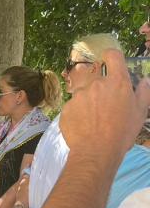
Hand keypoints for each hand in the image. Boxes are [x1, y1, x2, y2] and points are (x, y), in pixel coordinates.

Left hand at [60, 49, 149, 166]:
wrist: (95, 152)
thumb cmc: (121, 133)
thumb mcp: (140, 112)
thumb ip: (144, 92)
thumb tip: (145, 80)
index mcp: (117, 81)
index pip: (113, 56)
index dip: (110, 55)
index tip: (107, 59)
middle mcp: (96, 84)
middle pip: (97, 80)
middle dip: (100, 91)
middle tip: (104, 110)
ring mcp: (78, 96)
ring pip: (83, 95)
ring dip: (88, 103)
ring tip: (93, 122)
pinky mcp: (66, 108)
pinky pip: (73, 108)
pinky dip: (77, 115)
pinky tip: (83, 127)